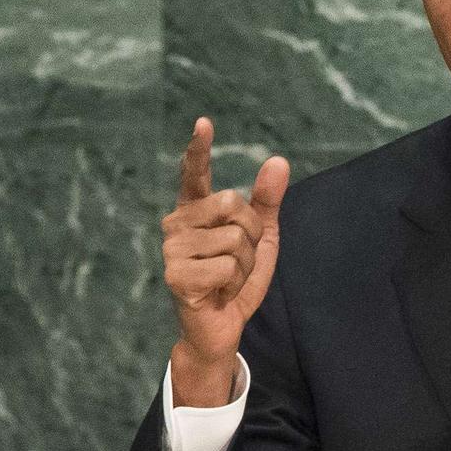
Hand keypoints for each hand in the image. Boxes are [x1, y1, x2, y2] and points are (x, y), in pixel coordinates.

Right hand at [162, 117, 289, 406]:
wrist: (220, 326)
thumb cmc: (235, 279)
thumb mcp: (261, 238)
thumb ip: (268, 201)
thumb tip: (279, 161)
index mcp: (195, 211)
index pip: (194, 174)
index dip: (199, 149)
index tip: (204, 123)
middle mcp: (177, 224)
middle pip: (233, 205)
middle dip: (251, 235)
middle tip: (238, 260)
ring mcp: (172, 249)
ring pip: (234, 239)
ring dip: (245, 265)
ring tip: (227, 279)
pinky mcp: (175, 275)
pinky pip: (226, 266)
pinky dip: (235, 283)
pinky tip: (218, 293)